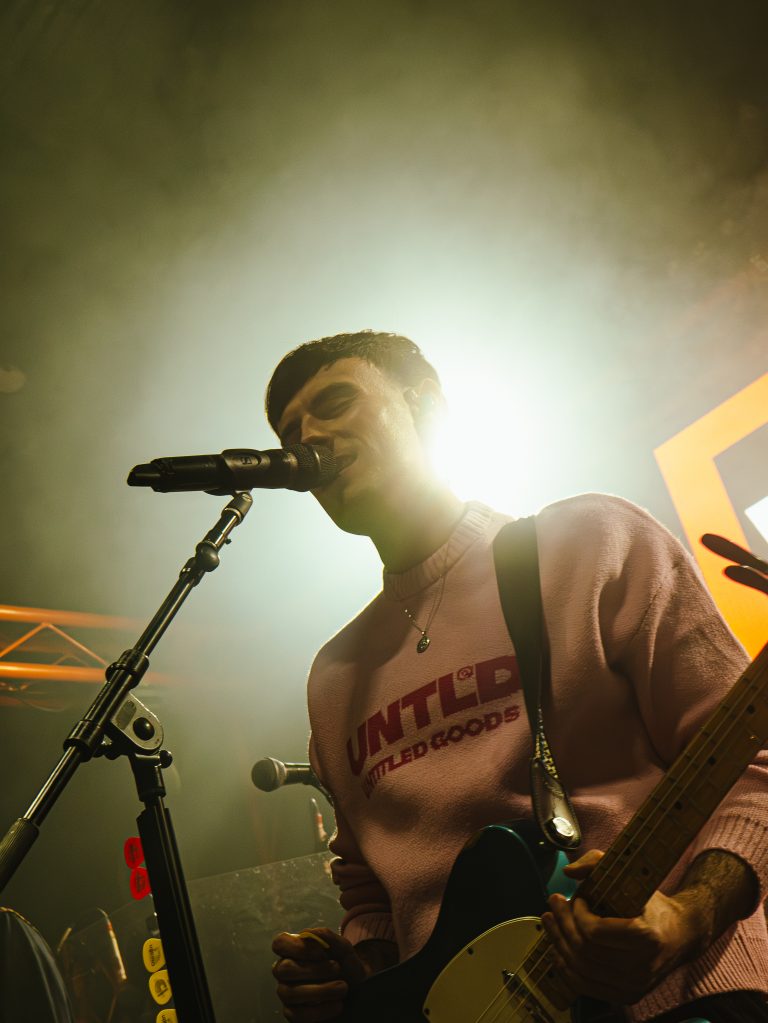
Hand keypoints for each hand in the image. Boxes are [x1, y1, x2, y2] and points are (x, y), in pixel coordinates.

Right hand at [272, 927, 366, 1021]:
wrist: (358, 988)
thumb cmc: (345, 964)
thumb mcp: (342, 946)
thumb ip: (326, 936)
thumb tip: (307, 934)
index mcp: (293, 950)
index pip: (279, 943)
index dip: (297, 947)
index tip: (322, 952)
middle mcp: (284, 971)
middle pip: (284, 969)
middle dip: (314, 969)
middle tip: (337, 968)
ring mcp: (286, 992)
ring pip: (290, 993)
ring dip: (320, 990)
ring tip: (342, 988)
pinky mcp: (293, 1013)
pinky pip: (298, 1015)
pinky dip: (321, 1010)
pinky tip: (337, 1004)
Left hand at [541, 850, 704, 1004]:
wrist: (681, 936)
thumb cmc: (653, 904)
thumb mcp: (632, 876)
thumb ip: (598, 863)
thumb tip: (568, 871)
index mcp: (647, 936)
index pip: (595, 932)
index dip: (578, 914)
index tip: (578, 898)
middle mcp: (642, 967)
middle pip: (585, 951)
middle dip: (563, 925)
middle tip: (554, 904)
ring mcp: (634, 986)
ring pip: (582, 969)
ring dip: (559, 943)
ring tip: (551, 922)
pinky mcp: (627, 995)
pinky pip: (586, 985)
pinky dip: (566, 967)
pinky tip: (557, 947)